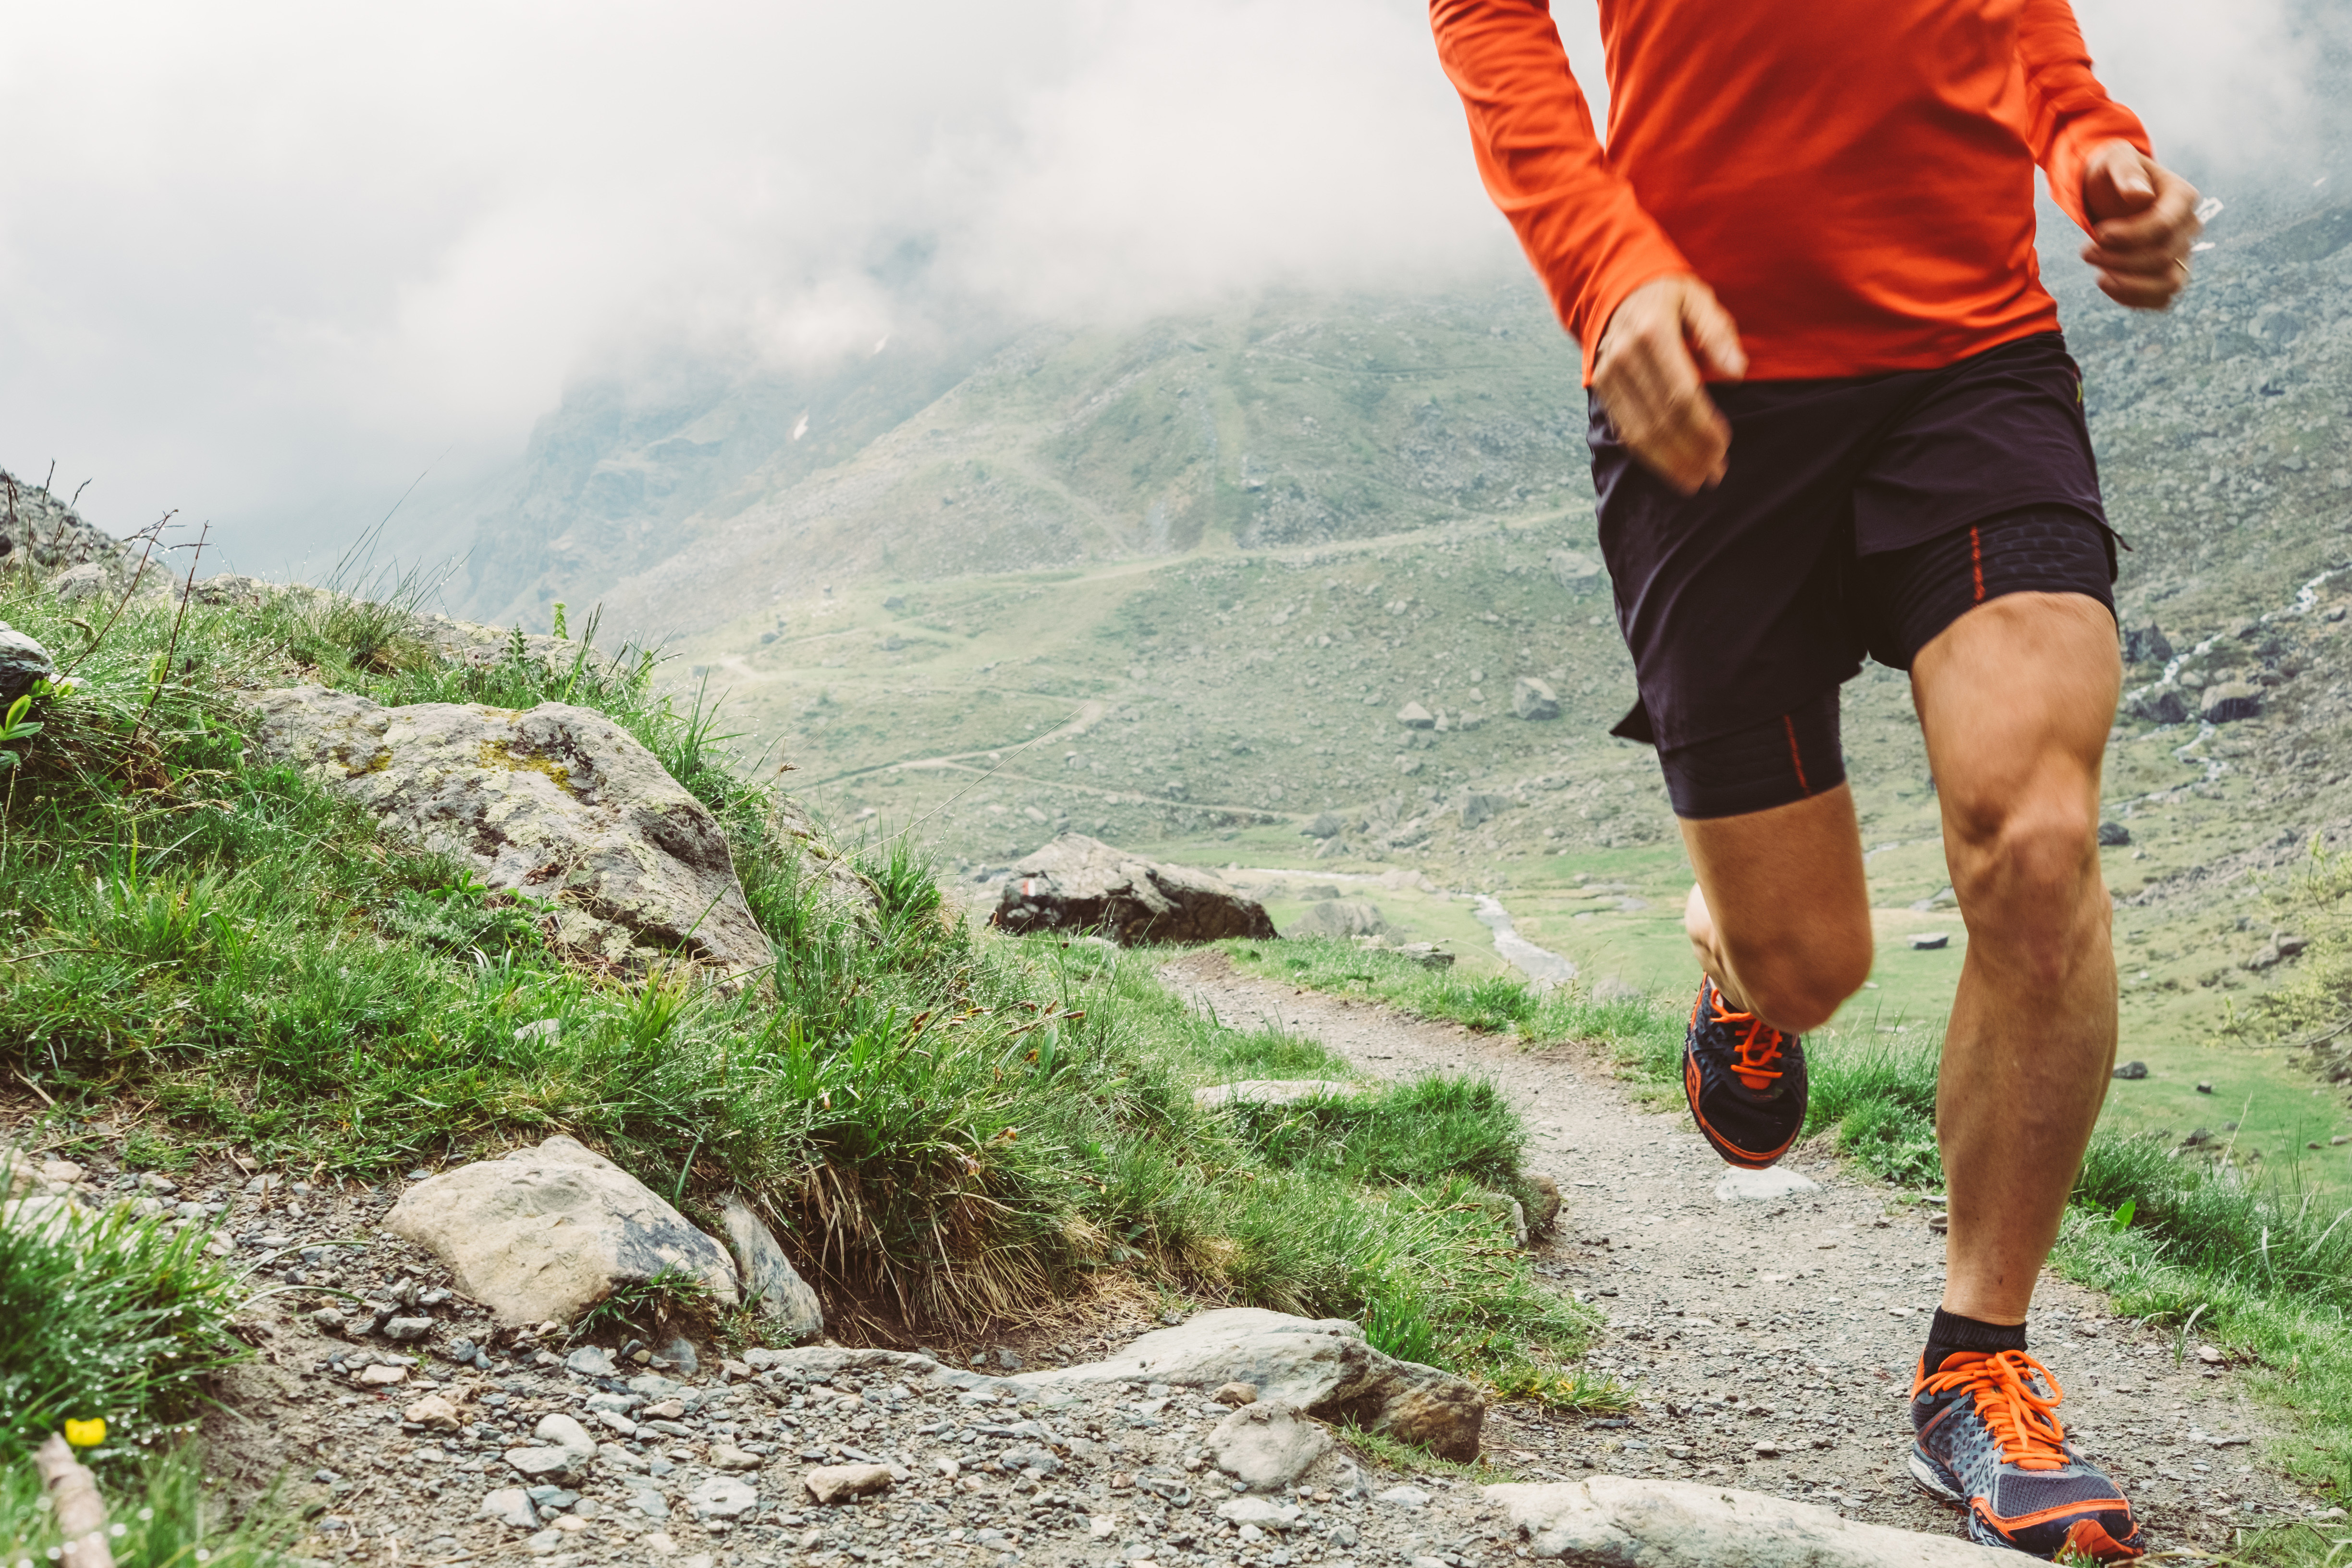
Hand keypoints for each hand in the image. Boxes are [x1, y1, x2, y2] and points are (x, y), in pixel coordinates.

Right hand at [1592, 274, 1747, 495]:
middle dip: (1690, 452)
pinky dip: (1648, 455)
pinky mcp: (1602, 389)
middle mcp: (1625, 358)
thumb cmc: (1667, 296)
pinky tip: (1670, 468)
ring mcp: (1609, 376)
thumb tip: (1738, 372)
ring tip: (1695, 481)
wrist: (1615, 288)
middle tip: (1715, 474)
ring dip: (1669, 462)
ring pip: (1640, 432)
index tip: (1724, 445)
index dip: (1703, 426)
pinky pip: (1625, 430)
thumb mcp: (1698, 299)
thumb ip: (1718, 334)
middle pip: (1661, 419)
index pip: (1681, 394)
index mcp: (1653, 334)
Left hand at [2079, 140, 2199, 310]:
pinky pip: (2161, 299)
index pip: (2164, 226)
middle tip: (2085, 250)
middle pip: (2162, 257)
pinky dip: (2133, 298)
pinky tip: (2107, 282)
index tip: (2099, 233)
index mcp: (2182, 197)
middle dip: (2118, 259)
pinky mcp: (2170, 275)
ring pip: (2169, 284)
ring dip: (2128, 285)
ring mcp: (2183, 253)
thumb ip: (2126, 172)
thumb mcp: (2115, 159)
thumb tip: (2141, 196)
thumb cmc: (2113, 172)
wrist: (2109, 192)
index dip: (2130, 235)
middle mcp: (2189, 227)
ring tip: (2098, 273)